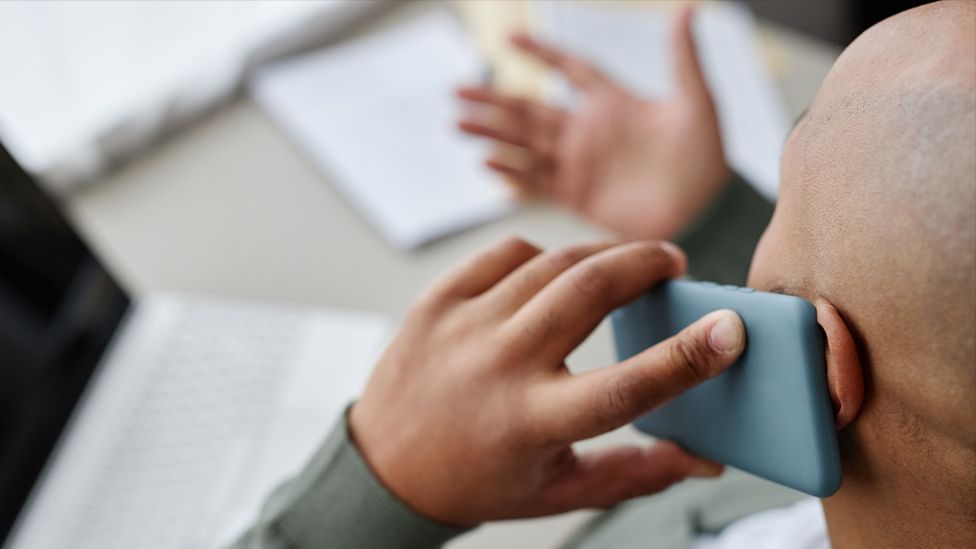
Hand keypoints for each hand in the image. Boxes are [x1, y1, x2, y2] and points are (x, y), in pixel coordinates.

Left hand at [350, 237, 745, 525]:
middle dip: (645, 263)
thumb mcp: (558, 491)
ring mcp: (463, 327)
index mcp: (534, 423)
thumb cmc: (479, 481)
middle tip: (671, 263)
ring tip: (626, 262)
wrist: (384, 468)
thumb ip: (636, 473)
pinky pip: (506, 253)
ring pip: (552, 263)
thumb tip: (707, 458)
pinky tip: (556, 273)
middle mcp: (498, 367)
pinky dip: (543, 255)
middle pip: (590, 291)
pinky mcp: (436, 300)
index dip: (687, 357)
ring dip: (603, 253)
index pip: (628, 387)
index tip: (730, 328)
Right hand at [457, 7, 727, 239]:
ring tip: (458, 123)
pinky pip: (537, 180)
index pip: (569, 68)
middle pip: (531, 108)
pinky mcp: (577, 195)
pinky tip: (487, 160)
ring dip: (492, 132)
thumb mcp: (698, 103)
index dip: (541, 54)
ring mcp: (579, 164)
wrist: (706, 215)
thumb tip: (689, 8)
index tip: (509, 40)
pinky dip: (512, 171)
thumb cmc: (707, 160)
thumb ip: (684, 58)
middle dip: (494, 100)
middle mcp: (588, 131)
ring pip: (525, 142)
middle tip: (457, 91)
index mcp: (612, 103)